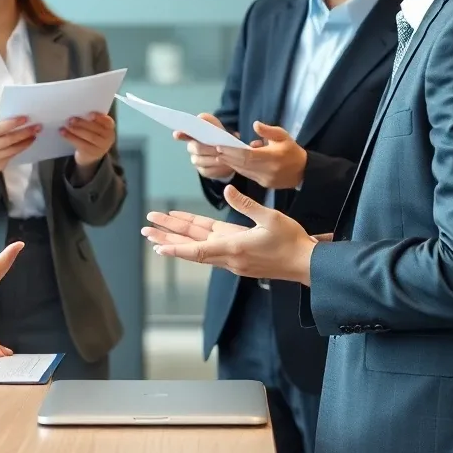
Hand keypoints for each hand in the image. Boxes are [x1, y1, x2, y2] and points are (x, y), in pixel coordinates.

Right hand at [0, 115, 40, 175]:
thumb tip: (16, 112)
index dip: (13, 123)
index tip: (25, 118)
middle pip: (9, 139)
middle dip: (24, 132)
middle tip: (37, 126)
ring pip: (14, 149)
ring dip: (26, 141)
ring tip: (35, 134)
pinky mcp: (0, 165)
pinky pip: (14, 155)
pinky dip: (23, 148)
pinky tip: (29, 142)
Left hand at [60, 112, 115, 173]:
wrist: (90, 154)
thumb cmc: (92, 134)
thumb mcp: (95, 128)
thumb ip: (90, 120)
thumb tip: (77, 112)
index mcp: (110, 128)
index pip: (108, 122)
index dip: (100, 118)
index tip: (90, 114)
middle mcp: (108, 138)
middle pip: (96, 129)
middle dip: (83, 123)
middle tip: (71, 119)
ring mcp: (101, 148)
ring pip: (89, 137)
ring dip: (76, 131)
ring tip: (66, 126)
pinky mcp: (92, 154)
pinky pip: (81, 145)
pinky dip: (71, 138)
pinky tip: (64, 134)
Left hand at [140, 184, 317, 284]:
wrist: (306, 264)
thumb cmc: (291, 240)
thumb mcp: (270, 218)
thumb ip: (247, 203)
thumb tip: (229, 189)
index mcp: (235, 247)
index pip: (199, 249)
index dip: (177, 247)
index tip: (158, 245)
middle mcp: (229, 257)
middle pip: (192, 246)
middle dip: (167, 236)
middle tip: (146, 228)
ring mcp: (232, 259)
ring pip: (198, 247)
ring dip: (177, 238)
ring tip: (156, 232)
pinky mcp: (237, 258)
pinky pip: (210, 248)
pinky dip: (194, 241)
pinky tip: (185, 236)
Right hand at [172, 113, 236, 179]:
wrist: (231, 156)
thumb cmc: (221, 140)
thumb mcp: (219, 129)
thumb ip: (211, 121)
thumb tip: (200, 117)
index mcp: (194, 136)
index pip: (183, 134)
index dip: (180, 134)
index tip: (177, 134)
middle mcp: (192, 148)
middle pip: (196, 148)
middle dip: (207, 148)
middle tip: (218, 148)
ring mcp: (196, 160)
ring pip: (201, 160)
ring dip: (213, 159)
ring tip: (223, 157)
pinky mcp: (203, 170)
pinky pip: (206, 170)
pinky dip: (216, 168)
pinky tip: (223, 165)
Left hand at [215, 121, 306, 188]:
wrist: (303, 172)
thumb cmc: (292, 151)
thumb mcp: (284, 136)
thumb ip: (269, 131)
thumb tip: (255, 124)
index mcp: (273, 157)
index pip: (248, 156)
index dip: (233, 151)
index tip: (220, 146)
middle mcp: (268, 170)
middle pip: (243, 164)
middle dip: (228, 157)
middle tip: (215, 149)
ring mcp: (265, 179)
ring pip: (243, 171)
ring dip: (230, 163)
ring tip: (219, 155)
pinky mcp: (264, 184)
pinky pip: (247, 175)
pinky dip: (238, 168)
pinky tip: (230, 162)